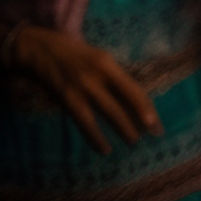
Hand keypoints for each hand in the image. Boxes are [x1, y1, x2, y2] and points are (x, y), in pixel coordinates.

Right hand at [8, 24, 160, 154]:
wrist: (43, 51)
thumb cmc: (77, 57)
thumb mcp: (100, 60)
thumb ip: (114, 79)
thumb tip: (133, 102)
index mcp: (109, 64)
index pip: (133, 90)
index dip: (147, 108)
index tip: (157, 122)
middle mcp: (98, 75)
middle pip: (125, 102)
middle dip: (140, 120)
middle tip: (153, 134)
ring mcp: (82, 87)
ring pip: (108, 113)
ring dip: (123, 128)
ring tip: (134, 141)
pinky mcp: (66, 98)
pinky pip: (85, 122)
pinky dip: (95, 137)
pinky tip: (104, 149)